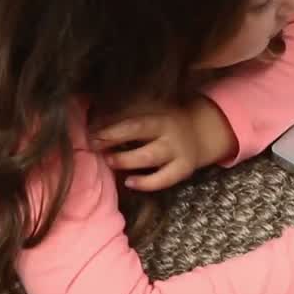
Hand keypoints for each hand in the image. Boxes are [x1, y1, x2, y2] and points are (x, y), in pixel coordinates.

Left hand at [90, 96, 236, 191]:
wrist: (201, 131)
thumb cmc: (165, 119)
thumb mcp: (151, 110)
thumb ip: (126, 113)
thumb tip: (92, 120)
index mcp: (160, 115)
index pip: (134, 121)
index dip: (112, 128)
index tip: (92, 133)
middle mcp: (170, 133)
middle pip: (141, 134)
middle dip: (115, 141)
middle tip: (95, 146)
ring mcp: (178, 152)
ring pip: (150, 158)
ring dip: (126, 160)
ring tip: (109, 161)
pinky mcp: (183, 169)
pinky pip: (164, 179)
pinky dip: (146, 183)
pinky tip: (129, 182)